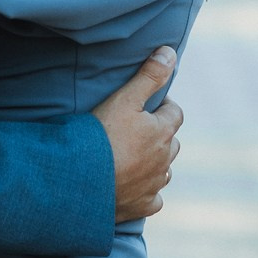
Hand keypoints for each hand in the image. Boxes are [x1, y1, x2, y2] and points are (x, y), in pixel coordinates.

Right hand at [92, 46, 183, 220]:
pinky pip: (154, 199)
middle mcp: (164, 160)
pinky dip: (149, 191)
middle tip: (139, 128)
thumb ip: (149, 75)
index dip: (163, 106)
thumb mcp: (124, 98)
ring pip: (164, 171)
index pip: (175, 113)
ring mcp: (153, 185)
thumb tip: (170, 52)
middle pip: (172, 143)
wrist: (83, 180)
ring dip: (156, 163)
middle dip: (161, 134)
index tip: (148, 104)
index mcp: (162, 132)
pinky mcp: (142, 205)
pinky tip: (136, 187)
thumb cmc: (102, 135)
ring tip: (136, 156)